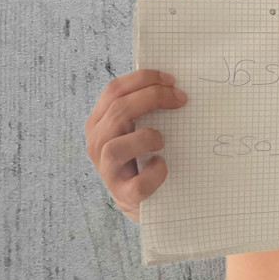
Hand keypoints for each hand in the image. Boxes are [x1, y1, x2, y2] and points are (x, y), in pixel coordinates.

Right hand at [84, 69, 188, 221]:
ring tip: (162, 140)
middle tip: (181, 99)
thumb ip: (144, 108)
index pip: (114, 90)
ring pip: (115, 148)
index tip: (171, 80)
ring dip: (145, 137)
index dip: (143, 79)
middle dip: (153, 98)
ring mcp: (108, 171)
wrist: (145, 199)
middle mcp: (97, 144)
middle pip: (118, 111)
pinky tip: (163, 165)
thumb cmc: (144, 155)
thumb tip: (174, 84)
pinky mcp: (124, 195)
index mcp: (100, 122)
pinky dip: (155, 172)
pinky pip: (138, 183)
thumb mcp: (137, 127)